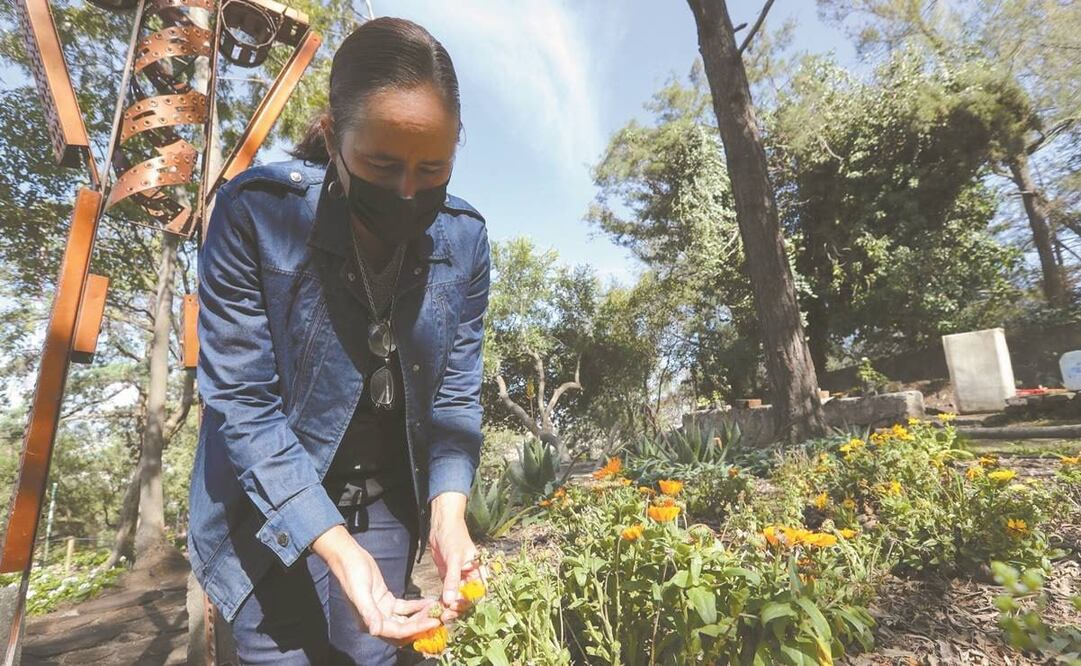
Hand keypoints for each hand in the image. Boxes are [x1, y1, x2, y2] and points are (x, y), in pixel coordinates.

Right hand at [312, 525, 439, 643]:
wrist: (348, 557)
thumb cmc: (353, 574)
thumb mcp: (360, 593)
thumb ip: (368, 612)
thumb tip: (375, 631)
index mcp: (369, 622)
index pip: (397, 631)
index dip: (416, 628)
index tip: (434, 622)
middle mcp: (376, 620)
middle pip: (403, 629)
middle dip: (421, 625)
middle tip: (440, 618)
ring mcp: (382, 611)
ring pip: (406, 619)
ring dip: (421, 616)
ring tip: (437, 609)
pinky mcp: (386, 600)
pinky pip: (405, 608)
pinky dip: (416, 606)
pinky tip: (429, 601)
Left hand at [428, 492, 479, 622]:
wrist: (442, 524)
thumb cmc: (453, 536)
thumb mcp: (454, 559)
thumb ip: (452, 580)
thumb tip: (450, 602)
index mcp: (479, 571)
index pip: (478, 593)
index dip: (468, 604)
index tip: (455, 609)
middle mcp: (471, 577)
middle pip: (467, 598)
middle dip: (457, 608)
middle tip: (444, 615)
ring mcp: (459, 578)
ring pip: (456, 597)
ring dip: (448, 606)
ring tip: (438, 614)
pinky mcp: (448, 577)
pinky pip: (447, 592)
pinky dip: (442, 600)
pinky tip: (435, 607)